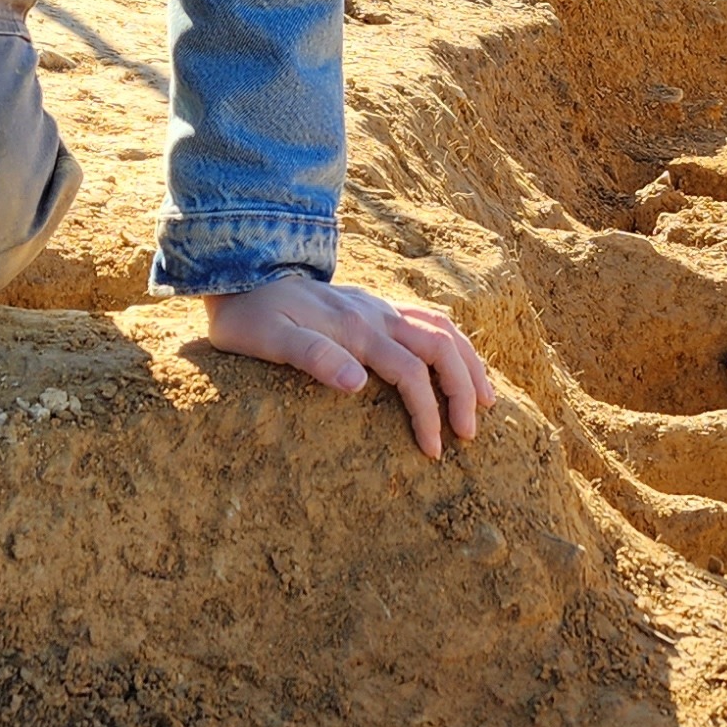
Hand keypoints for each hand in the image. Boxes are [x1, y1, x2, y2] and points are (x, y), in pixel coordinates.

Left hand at [202, 279, 486, 456]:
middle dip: (463, 391)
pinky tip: (458, 363)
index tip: (431, 451)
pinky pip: (429, 320)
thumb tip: (358, 384)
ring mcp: (379, 308)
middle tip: (468, 434)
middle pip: (442, 348)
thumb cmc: (249, 317)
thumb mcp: (268, 340)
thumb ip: (313, 357)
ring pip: (443, 330)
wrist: (240, 275)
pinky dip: (453, 344)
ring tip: (485, 400)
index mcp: (357, 330)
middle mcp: (377, 315)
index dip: (427, 413)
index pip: (410, 373)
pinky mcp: (375, 308)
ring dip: (469, 364)